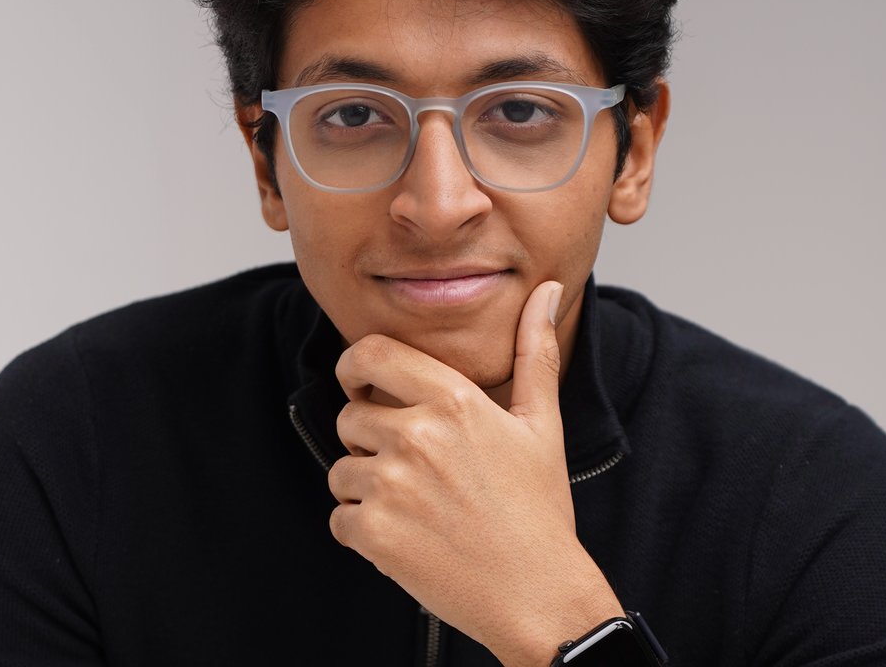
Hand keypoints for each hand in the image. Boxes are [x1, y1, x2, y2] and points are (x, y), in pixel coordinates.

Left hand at [327, 280, 621, 665]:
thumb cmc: (539, 507)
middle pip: (349, 414)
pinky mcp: (375, 534)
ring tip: (412, 503)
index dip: (355, 366)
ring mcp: (392, 486)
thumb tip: (547, 290)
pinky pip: (338, 517)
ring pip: (340, 467)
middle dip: (366, 436)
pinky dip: (361, 529)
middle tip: (406, 462)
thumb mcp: (541, 422)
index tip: (363, 386)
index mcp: (454, 399)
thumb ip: (534, 350)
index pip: (371, 353)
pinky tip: (405, 536)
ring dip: (363, 485)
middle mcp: (418, 435)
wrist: (539, 595)